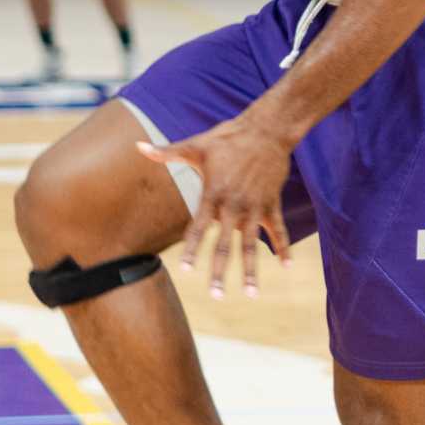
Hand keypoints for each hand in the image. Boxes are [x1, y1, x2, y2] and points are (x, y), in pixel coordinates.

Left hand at [135, 116, 293, 299]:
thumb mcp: (196, 145)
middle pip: (225, 245)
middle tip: (216, 296)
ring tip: (251, 294)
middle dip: (220, 272)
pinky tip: (287, 266)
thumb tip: (137, 148)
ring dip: (251, 270)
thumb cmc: (228, 137)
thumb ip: (167, 152)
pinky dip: (283, 248)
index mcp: (213, 194)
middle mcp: (234, 205)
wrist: (267, 129)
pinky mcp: (272, 204)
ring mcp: (255, 206)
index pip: (198, 228)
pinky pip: (279, 230)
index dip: (193, 249)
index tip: (187, 270)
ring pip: (252, 245)